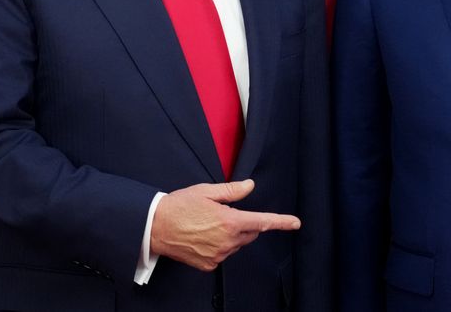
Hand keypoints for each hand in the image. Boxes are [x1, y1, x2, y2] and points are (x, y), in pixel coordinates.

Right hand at [150, 179, 300, 271]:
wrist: (154, 227)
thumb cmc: (179, 206)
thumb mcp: (206, 192)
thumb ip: (232, 191)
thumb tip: (250, 186)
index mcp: (229, 222)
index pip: (262, 222)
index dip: (281, 222)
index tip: (295, 223)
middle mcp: (227, 241)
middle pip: (250, 233)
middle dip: (245, 223)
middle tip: (224, 213)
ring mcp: (218, 256)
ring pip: (237, 245)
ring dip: (231, 235)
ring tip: (207, 224)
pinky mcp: (208, 265)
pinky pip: (223, 255)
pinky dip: (219, 246)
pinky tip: (203, 237)